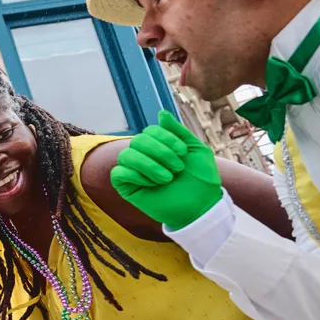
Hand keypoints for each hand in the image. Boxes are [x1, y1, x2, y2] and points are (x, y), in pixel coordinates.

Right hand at [110, 111, 223, 229]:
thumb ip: (178, 131)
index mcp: (159, 146)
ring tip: (167, 179)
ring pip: (126, 155)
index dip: (165, 139)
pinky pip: (119, 173)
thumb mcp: (196, 150)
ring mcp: (134, 171)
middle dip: (160, 152)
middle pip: (137, 141)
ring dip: (149, 165)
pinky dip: (136, 176)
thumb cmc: (201, 180)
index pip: (150, 131)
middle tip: (177, 168)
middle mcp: (144, 156)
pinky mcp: (127, 187)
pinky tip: (152, 184)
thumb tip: (161, 113)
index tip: (182, 153)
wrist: (200, 206)